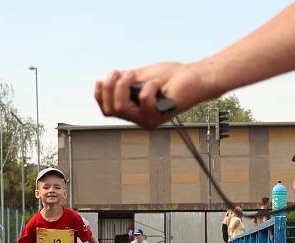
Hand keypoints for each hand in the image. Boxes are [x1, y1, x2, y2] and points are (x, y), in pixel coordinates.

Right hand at [95, 62, 212, 128]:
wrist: (195, 77)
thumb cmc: (172, 76)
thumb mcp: (142, 75)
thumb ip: (125, 80)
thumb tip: (106, 81)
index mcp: (134, 110)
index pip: (108, 110)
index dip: (99, 96)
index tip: (101, 79)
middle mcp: (139, 118)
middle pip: (110, 109)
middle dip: (109, 88)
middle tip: (119, 72)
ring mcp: (148, 119)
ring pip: (120, 107)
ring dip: (122, 86)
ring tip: (133, 74)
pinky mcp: (159, 116)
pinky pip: (143, 100)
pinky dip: (149, 86)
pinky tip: (159, 84)